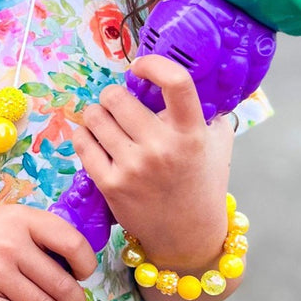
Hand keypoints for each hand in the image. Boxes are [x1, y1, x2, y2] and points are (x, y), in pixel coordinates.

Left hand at [69, 54, 232, 270]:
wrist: (188, 237)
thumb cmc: (203, 185)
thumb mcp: (217, 146)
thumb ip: (209, 113)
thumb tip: (196, 82)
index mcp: (191, 133)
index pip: (176, 82)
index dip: (153, 64)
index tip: (140, 67)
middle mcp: (162, 148)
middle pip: (117, 97)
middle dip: (114, 96)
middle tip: (118, 105)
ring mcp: (133, 167)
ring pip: (95, 117)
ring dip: (98, 114)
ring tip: (106, 122)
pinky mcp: (110, 184)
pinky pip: (82, 143)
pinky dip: (85, 136)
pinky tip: (95, 140)